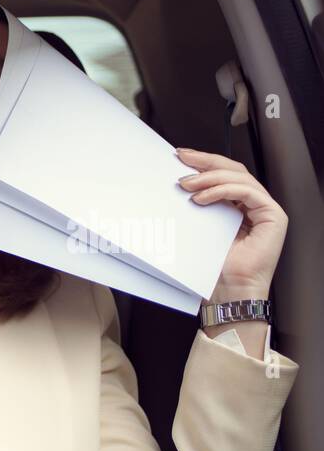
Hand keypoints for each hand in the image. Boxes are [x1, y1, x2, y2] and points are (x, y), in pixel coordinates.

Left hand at [176, 147, 286, 300]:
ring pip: (239, 178)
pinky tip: (201, 197)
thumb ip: (195, 206)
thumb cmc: (212, 269)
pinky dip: (222, 190)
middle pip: (233, 171)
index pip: (223, 175)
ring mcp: (264, 209)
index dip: (203, 163)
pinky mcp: (273, 216)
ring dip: (209, 177)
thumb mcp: (197, 229)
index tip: (180, 157)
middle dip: (206, 162)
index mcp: (236, 207)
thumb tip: (176, 185)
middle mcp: (252, 205)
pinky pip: (247, 192)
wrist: (227, 293)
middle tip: (183, 158)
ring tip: (186, 184)